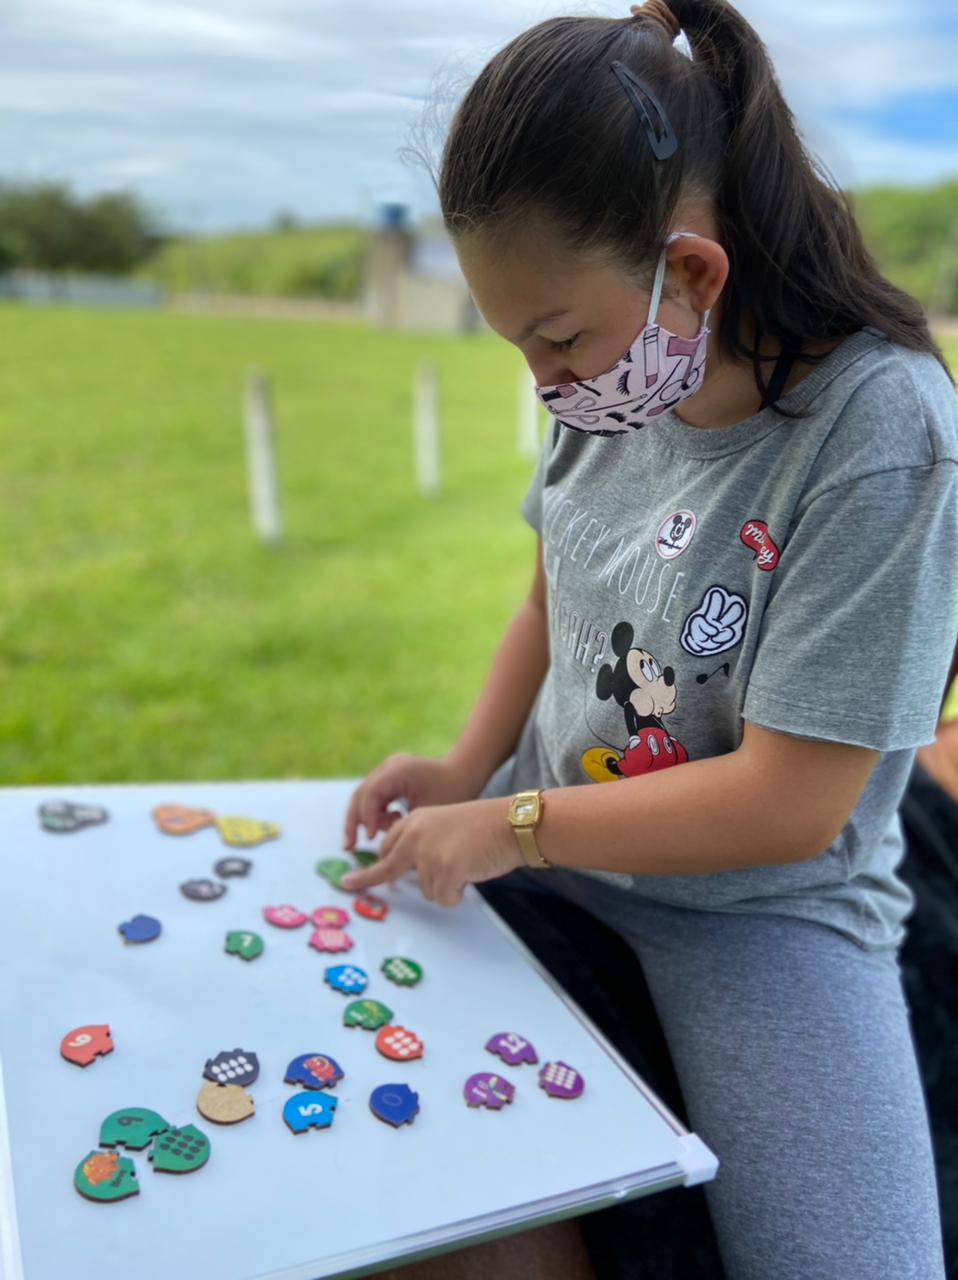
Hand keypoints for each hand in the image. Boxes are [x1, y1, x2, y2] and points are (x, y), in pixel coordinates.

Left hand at [341, 797, 523, 907]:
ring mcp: (428, 853)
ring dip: (445, 886)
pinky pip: (445, 899)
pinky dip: (458, 894)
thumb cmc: (485, 827)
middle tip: (348, 886)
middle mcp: (415, 836)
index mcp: (415, 822)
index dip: (369, 870)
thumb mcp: (444, 826)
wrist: (511, 824)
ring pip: (426, 890)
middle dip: (373, 880)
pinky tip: (471, 874)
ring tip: (466, 864)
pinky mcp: (444, 870)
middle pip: (389, 869)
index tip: (347, 882)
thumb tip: (405, 871)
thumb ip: (423, 844)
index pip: (385, 848)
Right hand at [342, 752, 482, 849]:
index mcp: (399, 770)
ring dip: (361, 819)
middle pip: (361, 794)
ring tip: (364, 842)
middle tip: (350, 846)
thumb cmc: (453, 792)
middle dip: (354, 822)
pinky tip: (381, 829)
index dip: (367, 818)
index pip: (371, 794)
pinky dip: (372, 813)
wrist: (464, 772)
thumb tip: (385, 852)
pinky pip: (373, 796)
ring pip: (363, 796)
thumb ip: (405, 829)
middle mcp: (388, 765)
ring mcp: (387, 768)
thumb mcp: (430, 813)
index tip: (371, 839)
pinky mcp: (389, 775)